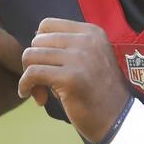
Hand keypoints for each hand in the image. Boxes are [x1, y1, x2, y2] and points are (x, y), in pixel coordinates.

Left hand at [18, 18, 132, 142]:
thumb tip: (34, 44)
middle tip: (42, 83)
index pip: (47, 25)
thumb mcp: (89, 58)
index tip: (45, 64)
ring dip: (28, 76)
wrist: (118, 119)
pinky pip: (33, 73)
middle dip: (33, 62)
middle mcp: (86, 40)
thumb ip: (67, 47)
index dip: (39, 45)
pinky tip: (32, 96)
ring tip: (40, 92)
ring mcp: (79, 58)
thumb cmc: (99, 92)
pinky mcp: (70, 78)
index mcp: (91, 32)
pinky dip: (25, 85)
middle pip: (37, 41)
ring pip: (31, 56)